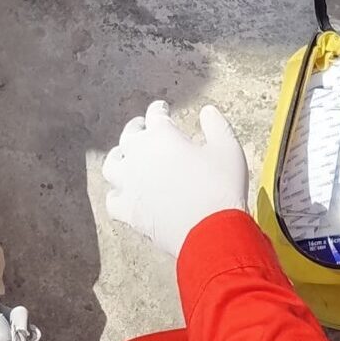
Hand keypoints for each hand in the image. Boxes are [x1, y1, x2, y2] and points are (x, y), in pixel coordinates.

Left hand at [103, 100, 247, 257]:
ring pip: (112, 165)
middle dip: (137, 128)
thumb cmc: (220, 186)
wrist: (210, 231)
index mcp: (161, 135)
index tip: (163, 109)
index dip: (159, 109)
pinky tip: (125, 193)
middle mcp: (139, 155)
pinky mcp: (129, 212)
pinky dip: (117, 194)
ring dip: (119, 157)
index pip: (155, 114)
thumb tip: (207, 111)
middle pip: (129, 134)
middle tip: (144, 128)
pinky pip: (113, 199)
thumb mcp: (227, 147)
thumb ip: (216, 125)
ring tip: (127, 156)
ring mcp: (130, 185)